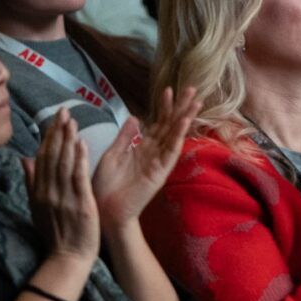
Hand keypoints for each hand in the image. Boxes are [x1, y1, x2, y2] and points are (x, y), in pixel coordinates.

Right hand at [23, 109, 99, 265]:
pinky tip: (82, 143)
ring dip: (67, 140)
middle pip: (51, 156)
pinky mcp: (79, 203)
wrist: (68, 257)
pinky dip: (79, 159)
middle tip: (64, 111)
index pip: (42, 158)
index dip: (49, 137)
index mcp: (39, 191)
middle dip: (58, 132)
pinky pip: (78, 177)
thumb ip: (32, 182)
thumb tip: (24, 159)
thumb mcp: (38, 206)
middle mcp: (48, 191)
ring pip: (63, 163)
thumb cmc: (57, 232)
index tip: (55, 119)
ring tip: (72, 121)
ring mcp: (63, 197)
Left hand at [93, 87, 199, 232]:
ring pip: (175, 134)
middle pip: (171, 125)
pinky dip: (178, 136)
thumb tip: (135, 116)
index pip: (157, 122)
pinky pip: (172, 150)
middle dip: (181, 107)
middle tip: (193, 89)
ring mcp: (159, 161)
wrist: (105, 211)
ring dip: (185, 117)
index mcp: (142, 147)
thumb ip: (125, 137)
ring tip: (195, 101)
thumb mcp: (112, 155)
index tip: (169, 90)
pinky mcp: (160, 171)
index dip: (163, 107)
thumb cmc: (105, 186)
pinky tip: (184, 122)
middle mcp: (154, 152)